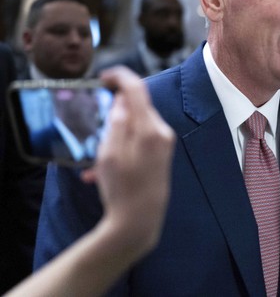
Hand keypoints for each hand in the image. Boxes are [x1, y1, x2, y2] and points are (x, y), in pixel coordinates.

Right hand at [81, 66, 175, 253]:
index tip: (103, 77)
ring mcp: (164, 144)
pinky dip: (122, 147)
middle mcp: (162, 132)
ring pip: (135, 125)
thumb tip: (122, 100)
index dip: (119, 77)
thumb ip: (116, 123)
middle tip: (94, 130)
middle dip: (114, 114)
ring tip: (96, 163)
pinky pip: (139, 140)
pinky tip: (105, 170)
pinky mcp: (162, 154)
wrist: (140, 222)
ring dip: (115, 135)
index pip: (137, 88)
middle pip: (137, 106)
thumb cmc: (122, 191)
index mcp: (150, 129)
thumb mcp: (108, 154)